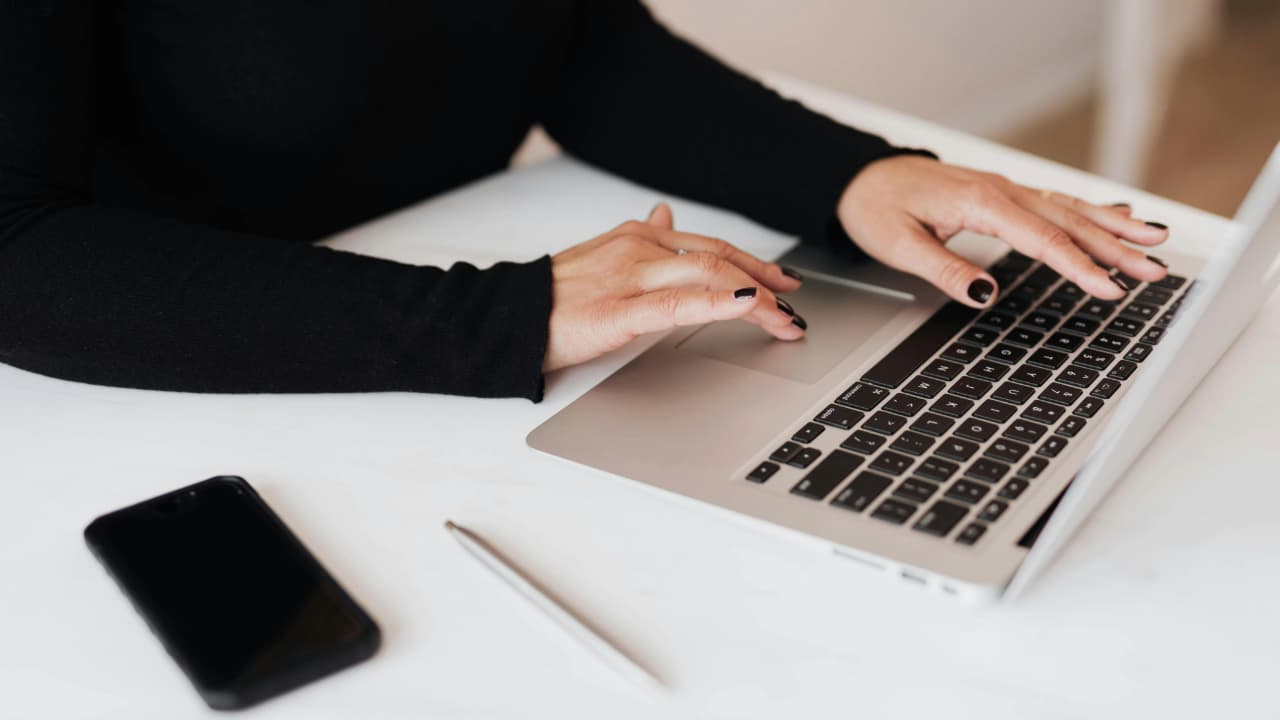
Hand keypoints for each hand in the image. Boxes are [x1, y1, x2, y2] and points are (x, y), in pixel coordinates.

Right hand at [543, 204, 804, 371]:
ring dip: (757, 299)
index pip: (710, 246)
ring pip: (709, 277)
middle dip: (767, 282)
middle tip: (796, 305)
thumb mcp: (602, 256)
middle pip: (719, 260)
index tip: (783, 281)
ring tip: (785, 320)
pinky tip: (747, 307)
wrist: (507, 317)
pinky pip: (677, 304)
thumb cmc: (552, 295)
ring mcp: (629, 276)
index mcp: (638, 236)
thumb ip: (641, 237)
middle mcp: (639, 248)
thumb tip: (665, 214)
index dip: (754, 263)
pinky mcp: (618, 311)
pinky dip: (719, 304)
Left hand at [837, 155, 1170, 306]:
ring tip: (1156, 242)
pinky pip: (1056, 202)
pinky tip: (1120, 215)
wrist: (861, 177)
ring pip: (1069, 208)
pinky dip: (1092, 209)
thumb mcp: (898, 246)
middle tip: (1157, 269)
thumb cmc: (876, 208)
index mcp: (979, 202)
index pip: (1041, 239)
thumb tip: (984, 295)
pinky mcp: (1002, 195)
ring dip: (1114, 227)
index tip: (1110, 288)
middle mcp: (1000, 191)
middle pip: (1068, 222)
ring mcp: (1004, 189)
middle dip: (1116, 247)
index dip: (1079, 266)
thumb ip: (943, 269)